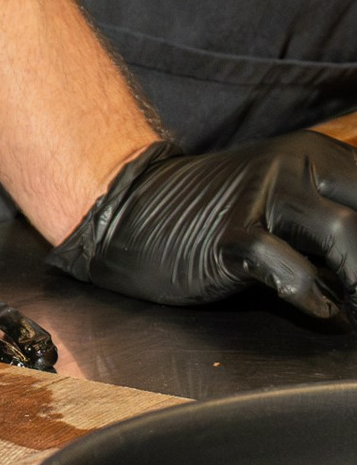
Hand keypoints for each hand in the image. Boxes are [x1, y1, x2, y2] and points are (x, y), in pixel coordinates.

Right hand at [52, 132, 356, 321]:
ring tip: (354, 311)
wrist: (130, 209)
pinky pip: (287, 266)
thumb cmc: (218, 217)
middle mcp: (295, 162)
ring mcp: (260, 191)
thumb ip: (335, 229)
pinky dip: (311, 294)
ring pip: (342, 232)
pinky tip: (317, 308)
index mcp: (317, 153)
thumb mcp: (291, 208)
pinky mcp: (228, 232)